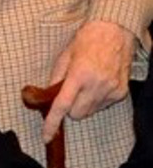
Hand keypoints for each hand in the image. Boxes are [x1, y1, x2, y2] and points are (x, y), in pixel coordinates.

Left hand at [43, 19, 133, 141]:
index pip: (62, 105)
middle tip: (69, 93)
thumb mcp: (65, 55)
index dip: (52, 122)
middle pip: (77, 114)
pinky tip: (97, 83)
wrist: (115, 31)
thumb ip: (56, 77)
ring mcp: (111, 90)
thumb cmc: (87, 40)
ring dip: (83, 105)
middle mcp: (97, 85)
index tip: (46, 135)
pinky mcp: (121, 92)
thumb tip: (48, 96)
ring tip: (85, 84)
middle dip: (69, 108)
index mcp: (79, 74)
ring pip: (90, 112)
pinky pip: (103, 106)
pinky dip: (96, 100)